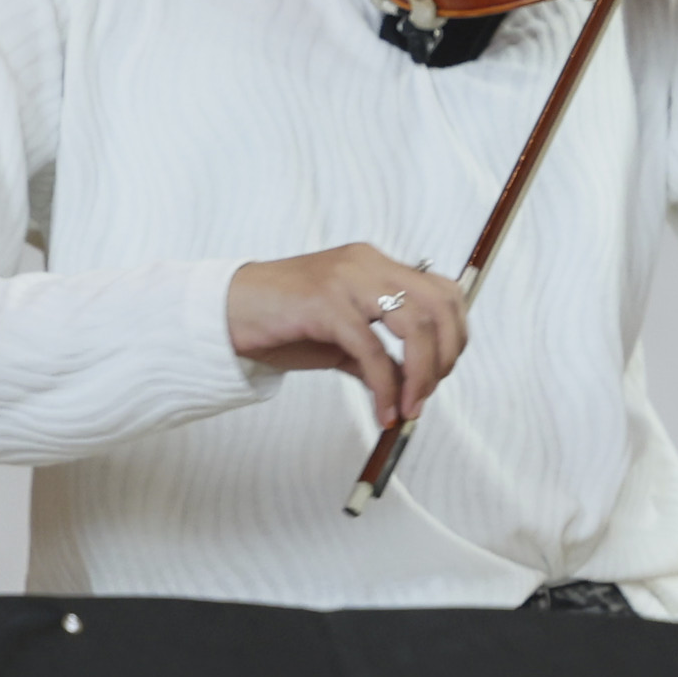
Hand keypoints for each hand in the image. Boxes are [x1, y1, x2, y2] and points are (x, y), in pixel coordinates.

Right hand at [227, 245, 463, 420]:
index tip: (440, 374)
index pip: (443, 292)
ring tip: (407, 409)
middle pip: (439, 306)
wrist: (223, 314)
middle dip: (444, 358)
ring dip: (420, 376)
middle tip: (426, 396)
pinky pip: (372, 351)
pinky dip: (386, 388)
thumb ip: (375, 357)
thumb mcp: (338, 338)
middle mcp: (367, 264)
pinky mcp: (324, 303)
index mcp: (374, 265)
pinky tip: (382, 412)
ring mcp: (347, 280)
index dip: (454, 336)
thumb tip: (409, 388)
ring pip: (415, 325)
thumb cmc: (279, 323)